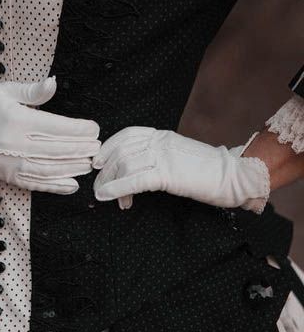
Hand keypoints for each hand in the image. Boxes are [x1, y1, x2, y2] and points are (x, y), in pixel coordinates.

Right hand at [0, 78, 99, 192]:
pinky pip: (36, 184)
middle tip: (98, 148)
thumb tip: (55, 82)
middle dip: (82, 149)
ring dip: (73, 168)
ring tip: (90, 164)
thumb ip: (33, 91)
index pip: (57, 127)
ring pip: (50, 169)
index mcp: (17, 121)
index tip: (95, 129)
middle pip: (57, 149)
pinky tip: (72, 185)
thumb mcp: (5, 91)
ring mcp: (10, 164)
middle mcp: (15, 145)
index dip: (80, 129)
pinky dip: (56, 186)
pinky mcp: (7, 176)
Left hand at [93, 127, 269, 212]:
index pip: (127, 135)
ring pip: (125, 165)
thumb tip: (135, 171)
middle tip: (99, 187)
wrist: (234, 176)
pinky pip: (135, 180)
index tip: (98, 161)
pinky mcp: (168, 173)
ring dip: (109, 182)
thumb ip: (158, 158)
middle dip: (105, 171)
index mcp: (162, 136)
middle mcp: (160, 142)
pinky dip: (117, 188)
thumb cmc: (207, 170)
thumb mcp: (178, 156)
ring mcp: (164, 156)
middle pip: (122, 152)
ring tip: (106, 197)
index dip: (108, 147)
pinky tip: (108, 196)